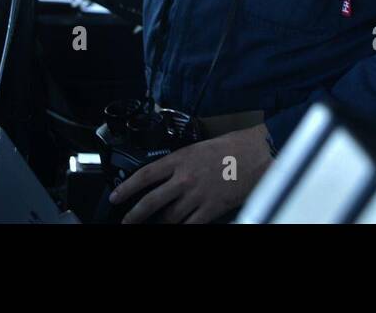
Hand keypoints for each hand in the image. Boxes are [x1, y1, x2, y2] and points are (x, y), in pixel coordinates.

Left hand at [112, 124, 273, 224]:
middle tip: (126, 221)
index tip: (116, 196)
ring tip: (157, 225)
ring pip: (169, 217)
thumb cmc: (235, 146)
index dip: (126, 188)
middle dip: (134, 215)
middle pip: (151, 202)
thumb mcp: (202, 147)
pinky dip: (182, 228)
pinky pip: (190, 225)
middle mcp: (185, 178)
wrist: (260, 153)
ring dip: (161, 223)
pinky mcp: (212, 209)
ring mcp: (197, 195)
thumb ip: (183, 161)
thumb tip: (170, 175)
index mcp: (181, 158)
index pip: (145, 175)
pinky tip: (178, 228)